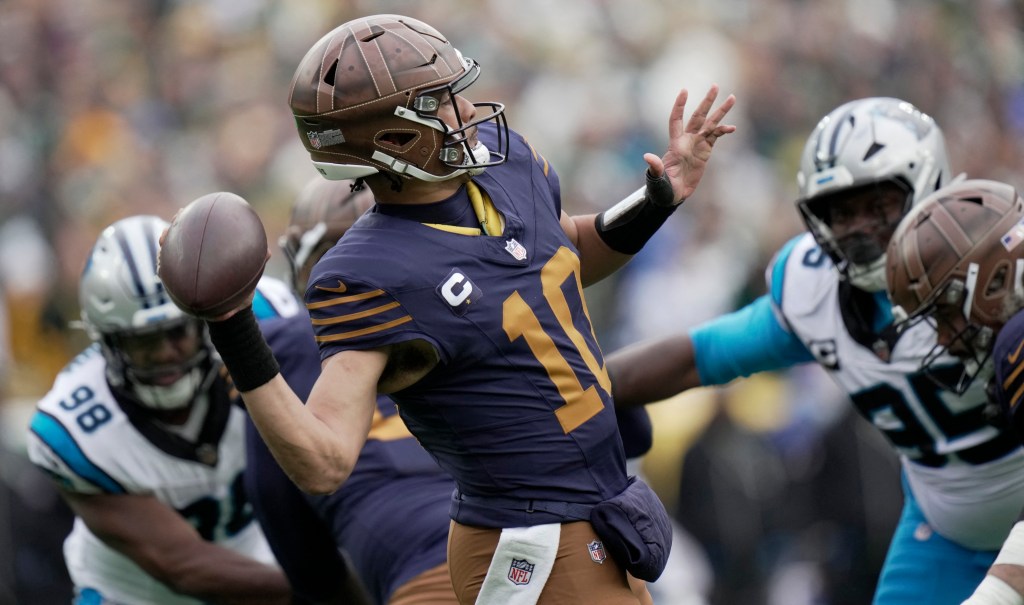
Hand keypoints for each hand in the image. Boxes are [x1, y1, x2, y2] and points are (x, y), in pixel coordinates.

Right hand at [158, 222, 266, 322]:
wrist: (236, 312)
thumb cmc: (242, 288)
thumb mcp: (251, 273)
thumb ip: (258, 261)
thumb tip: (268, 252)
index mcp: (209, 252)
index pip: (195, 232)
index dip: (186, 219)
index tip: (183, 211)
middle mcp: (195, 260)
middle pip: (175, 242)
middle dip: (168, 234)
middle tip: (166, 231)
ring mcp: (186, 273)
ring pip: (168, 260)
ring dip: (162, 254)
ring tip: (160, 250)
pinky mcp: (182, 288)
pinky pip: (170, 280)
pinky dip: (164, 274)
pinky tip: (160, 272)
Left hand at [645, 85, 735, 203]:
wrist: (672, 195)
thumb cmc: (662, 187)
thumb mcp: (657, 179)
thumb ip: (655, 167)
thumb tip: (647, 156)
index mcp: (675, 144)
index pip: (676, 119)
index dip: (679, 106)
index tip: (684, 91)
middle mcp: (687, 140)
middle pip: (698, 116)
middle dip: (706, 101)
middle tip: (715, 85)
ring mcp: (697, 144)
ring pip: (710, 124)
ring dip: (721, 111)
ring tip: (732, 97)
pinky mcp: (705, 152)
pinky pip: (716, 137)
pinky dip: (724, 131)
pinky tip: (732, 127)